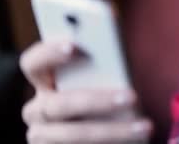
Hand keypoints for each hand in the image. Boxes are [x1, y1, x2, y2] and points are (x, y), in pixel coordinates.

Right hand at [19, 41, 152, 142]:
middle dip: (98, 101)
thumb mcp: (102, 79)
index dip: (49, 53)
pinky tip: (136, 141)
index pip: (33, 64)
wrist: (106, 132)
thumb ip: (104, 66)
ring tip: (144, 127)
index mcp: (44, 82)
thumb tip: (118, 53)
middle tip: (132, 97)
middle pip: (60, 104)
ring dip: (112, 132)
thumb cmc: (106, 95)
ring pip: (73, 135)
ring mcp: (43, 137)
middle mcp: (37, 110)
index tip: (74, 45)